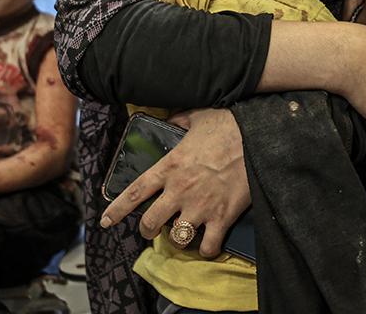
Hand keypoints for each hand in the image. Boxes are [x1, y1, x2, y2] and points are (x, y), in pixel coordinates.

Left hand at [100, 108, 249, 258]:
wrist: (258, 137)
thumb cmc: (227, 124)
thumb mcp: (197, 116)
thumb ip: (179, 120)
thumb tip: (171, 119)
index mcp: (169, 166)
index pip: (134, 192)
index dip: (117, 210)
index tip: (106, 221)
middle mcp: (179, 191)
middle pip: (150, 223)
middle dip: (147, 231)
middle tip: (152, 230)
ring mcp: (200, 207)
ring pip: (176, 239)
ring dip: (177, 240)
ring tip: (182, 235)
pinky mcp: (222, 217)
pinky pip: (207, 246)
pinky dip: (206, 249)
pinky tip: (207, 243)